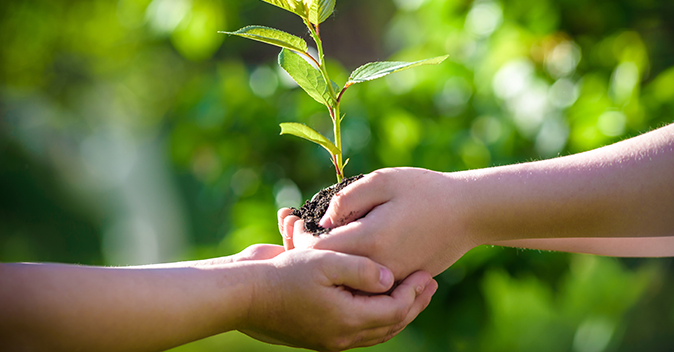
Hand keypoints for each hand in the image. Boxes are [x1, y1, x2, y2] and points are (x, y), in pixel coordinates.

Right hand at [242, 249, 436, 350]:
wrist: (243, 295)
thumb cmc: (282, 275)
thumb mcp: (325, 262)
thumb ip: (361, 270)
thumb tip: (389, 278)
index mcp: (346, 320)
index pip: (395, 310)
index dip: (414, 292)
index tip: (427, 272)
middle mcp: (341, 335)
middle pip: (390, 325)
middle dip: (413, 304)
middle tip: (430, 284)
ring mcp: (329, 338)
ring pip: (375, 331)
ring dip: (397, 312)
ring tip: (412, 293)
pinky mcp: (318, 333)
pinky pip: (357, 330)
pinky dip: (375, 316)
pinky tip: (378, 301)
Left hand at [278, 168, 475, 279]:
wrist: (470, 214)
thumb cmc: (427, 191)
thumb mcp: (385, 181)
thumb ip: (348, 198)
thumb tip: (321, 220)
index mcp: (370, 240)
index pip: (318, 250)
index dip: (299, 237)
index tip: (293, 220)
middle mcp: (378, 267)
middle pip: (328, 269)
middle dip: (305, 250)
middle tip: (291, 227)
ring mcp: (390, 279)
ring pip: (344, 279)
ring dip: (325, 261)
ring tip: (310, 238)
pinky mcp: (400, 282)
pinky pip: (364, 282)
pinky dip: (347, 269)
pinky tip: (341, 249)